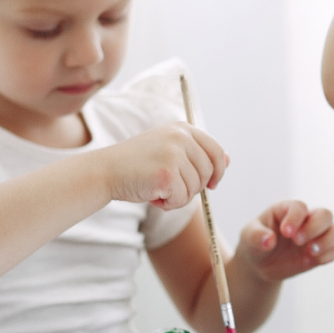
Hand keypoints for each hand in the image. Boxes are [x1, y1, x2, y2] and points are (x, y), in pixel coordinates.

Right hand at [102, 123, 226, 208]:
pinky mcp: (167, 173)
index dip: (218, 170)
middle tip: (172, 188)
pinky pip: (182, 198)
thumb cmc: (138, 165)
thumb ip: (198, 154)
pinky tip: (153, 196)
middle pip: (209, 171)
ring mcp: (174, 154)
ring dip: (179, 196)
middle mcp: (180, 137)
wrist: (105, 171)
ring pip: (196, 187)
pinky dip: (169, 203)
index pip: (216, 150)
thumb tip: (228, 160)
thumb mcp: (170, 151)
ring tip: (158, 190)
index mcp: (183, 129)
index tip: (213, 184)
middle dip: (195, 186)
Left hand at [236, 200, 333, 282]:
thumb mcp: (248, 237)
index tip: (285, 233)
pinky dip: (326, 256)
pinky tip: (310, 261)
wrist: (260, 264)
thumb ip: (256, 236)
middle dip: (315, 228)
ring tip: (310, 251)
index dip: (296, 218)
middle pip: (325, 214)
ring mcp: (315, 236)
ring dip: (327, 241)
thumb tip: (269, 241)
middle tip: (297, 241)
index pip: (300, 207)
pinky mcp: (320, 253)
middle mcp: (306, 220)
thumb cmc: (254, 243)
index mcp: (288, 209)